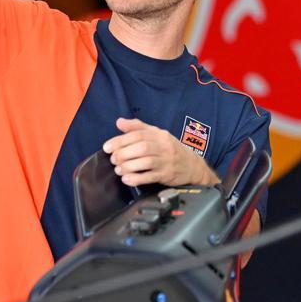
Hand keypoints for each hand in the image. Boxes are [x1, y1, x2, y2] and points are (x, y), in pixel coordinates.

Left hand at [102, 118, 217, 187]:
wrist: (192, 165)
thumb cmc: (170, 149)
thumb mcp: (157, 134)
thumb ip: (138, 128)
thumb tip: (119, 122)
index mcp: (159, 135)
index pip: (138, 135)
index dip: (120, 140)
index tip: (107, 147)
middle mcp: (164, 146)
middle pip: (141, 148)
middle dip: (123, 154)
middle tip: (114, 159)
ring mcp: (166, 161)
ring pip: (146, 162)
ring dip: (128, 166)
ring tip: (119, 169)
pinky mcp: (167, 175)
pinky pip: (150, 177)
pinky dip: (136, 179)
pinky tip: (127, 179)